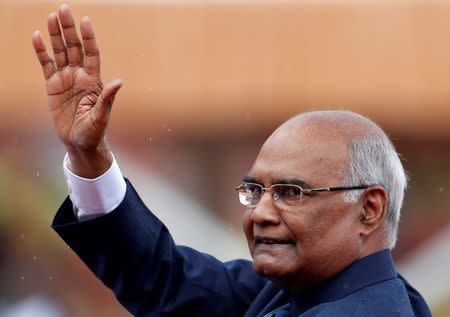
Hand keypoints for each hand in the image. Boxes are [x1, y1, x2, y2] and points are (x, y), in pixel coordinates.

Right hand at [32, 4, 121, 177]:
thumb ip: (107, 98)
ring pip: (60, 52)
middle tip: (64, 9)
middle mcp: (79, 76)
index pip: (91, 53)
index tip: (85, 21)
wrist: (79, 142)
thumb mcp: (102, 116)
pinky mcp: (52, 86)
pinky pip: (46, 64)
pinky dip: (41, 51)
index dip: (88, 38)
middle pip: (74, 47)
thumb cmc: (94, 131)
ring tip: (51, 17)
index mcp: (93, 81)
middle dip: (69, 29)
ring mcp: (65, 79)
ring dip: (55, 35)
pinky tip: (37, 37)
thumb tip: (119, 81)